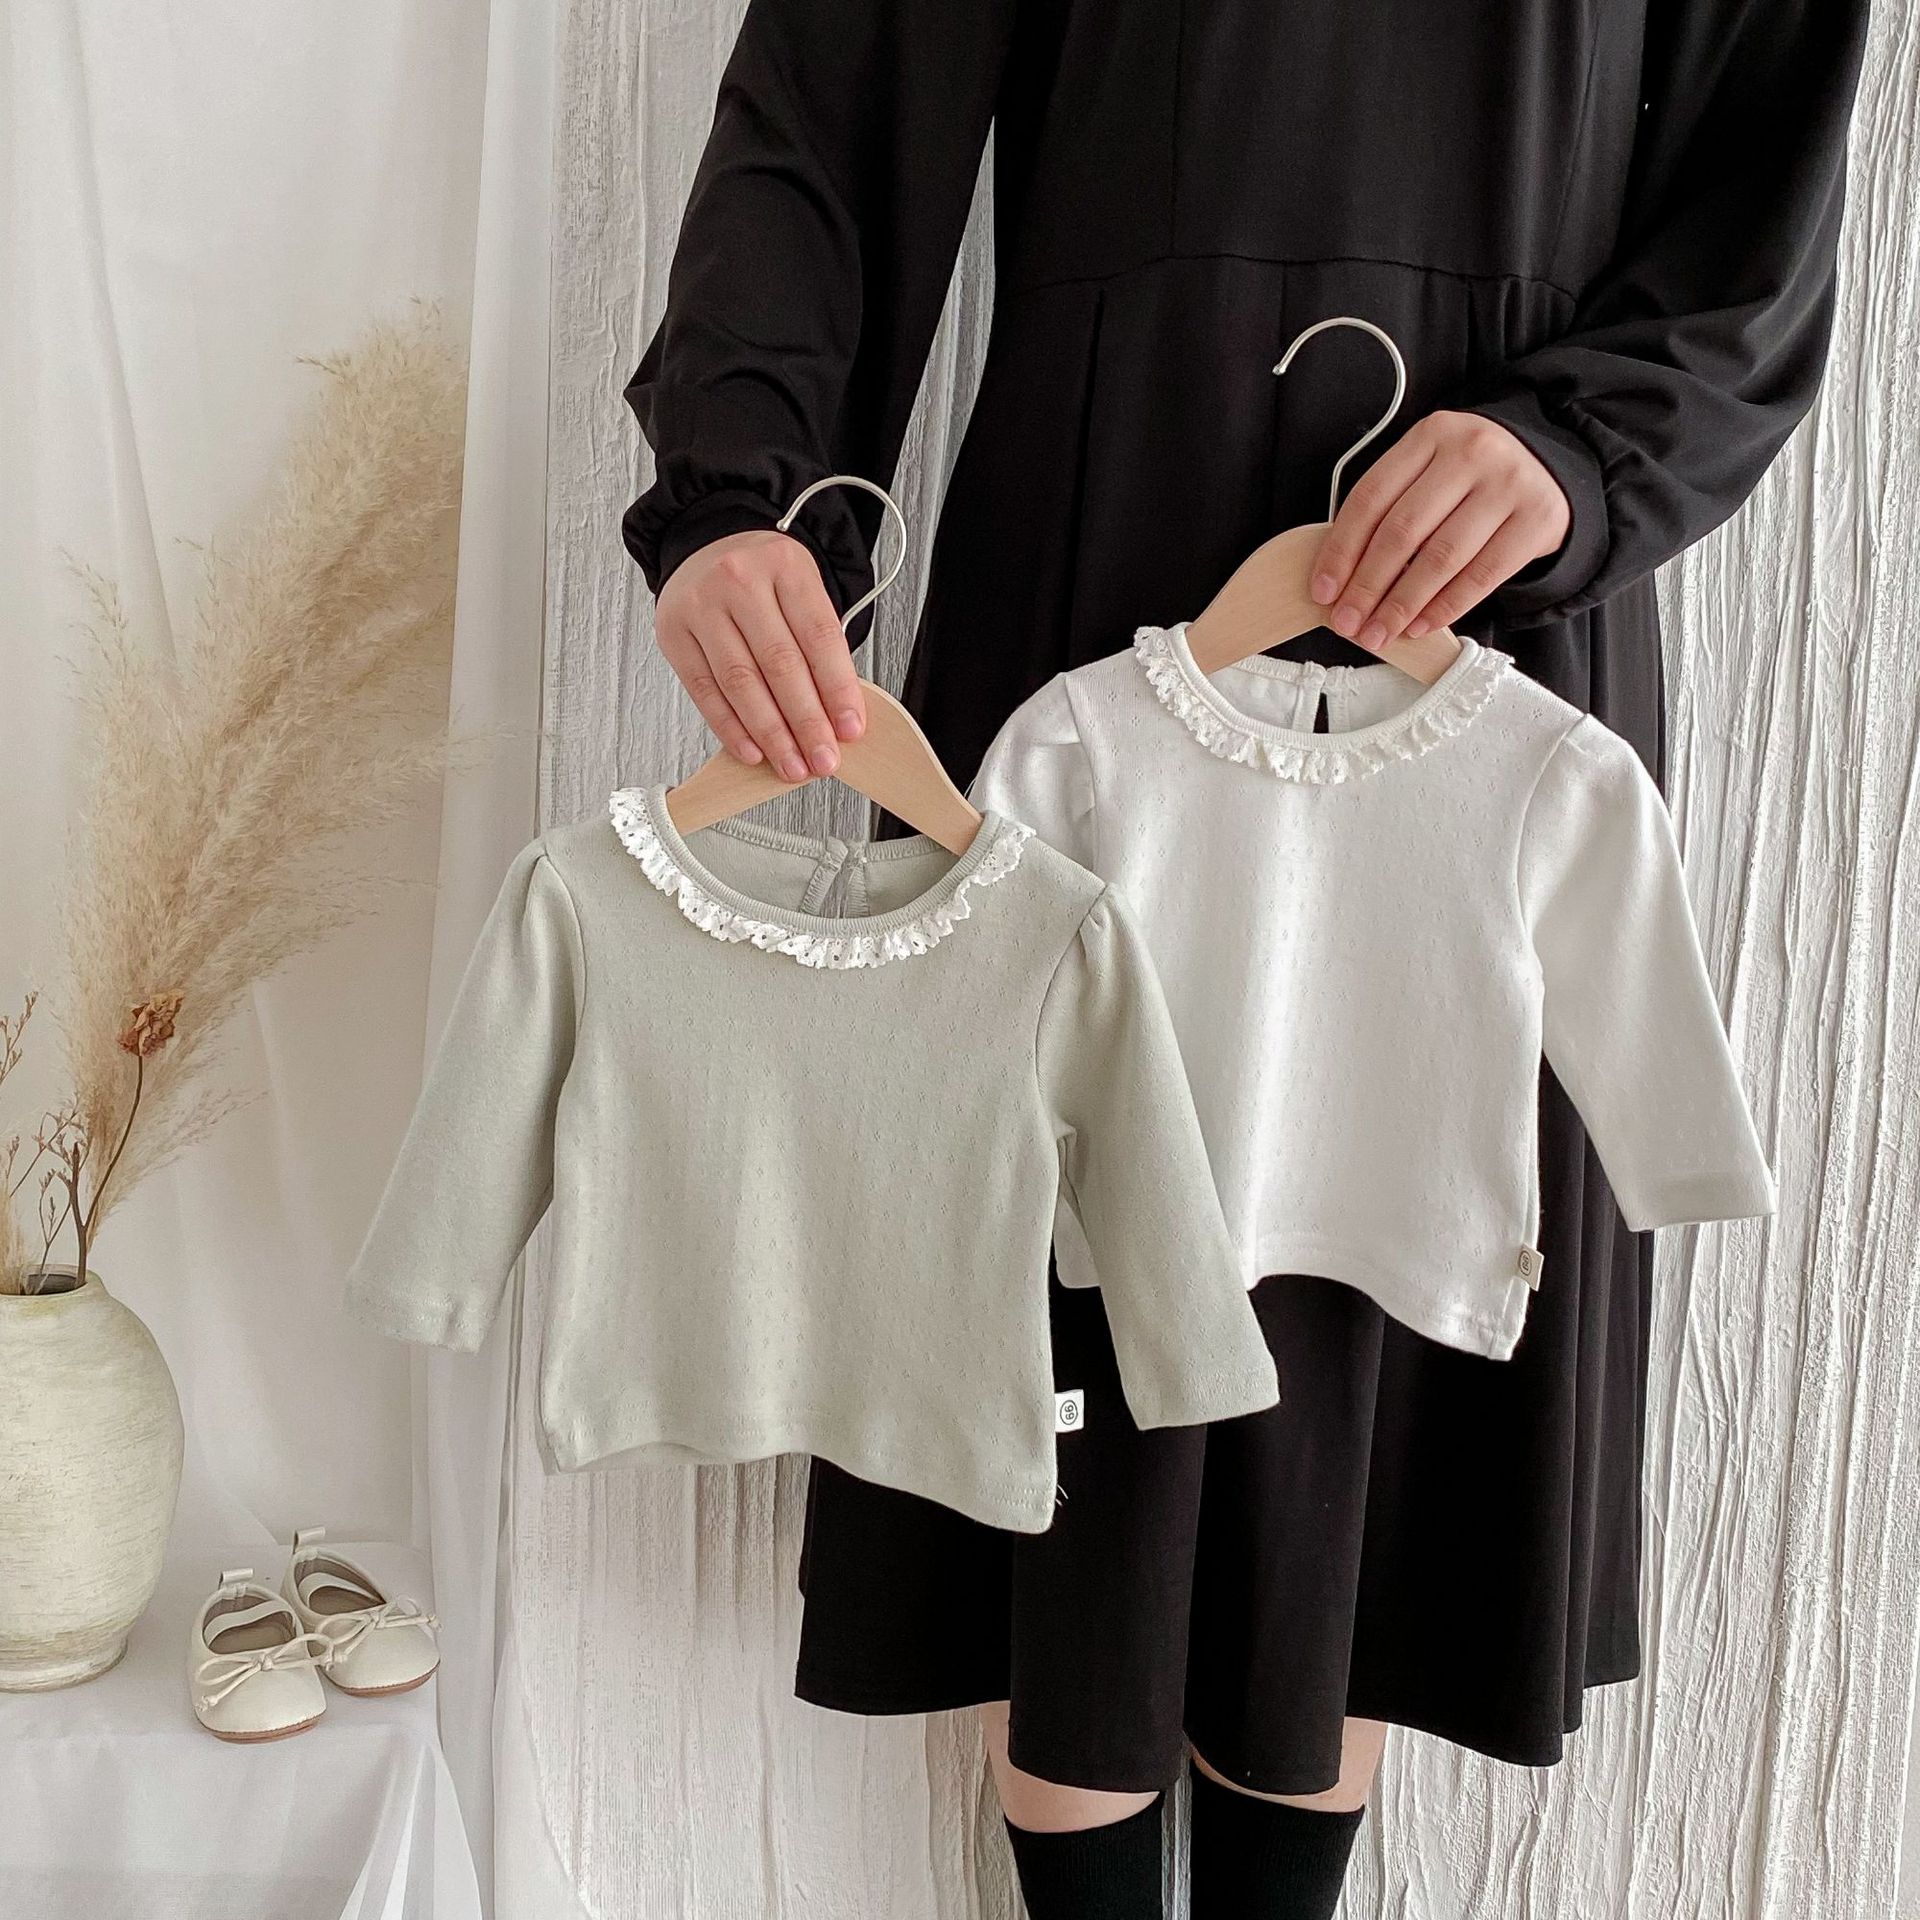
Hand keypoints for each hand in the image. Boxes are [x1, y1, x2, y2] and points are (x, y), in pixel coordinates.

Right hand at [654, 530, 866, 781]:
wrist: (707, 545)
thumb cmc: (763, 577)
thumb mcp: (801, 590)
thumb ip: (818, 645)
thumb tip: (836, 716)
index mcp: (785, 565)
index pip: (818, 636)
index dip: (838, 689)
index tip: (851, 729)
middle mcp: (740, 581)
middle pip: (779, 663)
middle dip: (806, 722)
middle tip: (823, 759)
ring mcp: (702, 606)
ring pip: (741, 682)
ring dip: (770, 734)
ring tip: (791, 764)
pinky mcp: (674, 634)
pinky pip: (705, 691)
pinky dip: (730, 728)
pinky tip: (752, 750)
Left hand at [1309, 411, 1570, 647]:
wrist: (1549, 467)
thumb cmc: (1472, 477)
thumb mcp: (1429, 470)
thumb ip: (1390, 507)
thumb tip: (1342, 577)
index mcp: (1431, 434)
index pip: (1371, 498)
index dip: (1341, 551)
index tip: (1324, 591)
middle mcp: (1472, 452)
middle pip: (1403, 531)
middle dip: (1368, 586)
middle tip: (1348, 623)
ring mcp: (1508, 484)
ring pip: (1441, 557)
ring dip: (1402, 605)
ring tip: (1379, 633)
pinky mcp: (1537, 519)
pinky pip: (1481, 575)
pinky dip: (1445, 607)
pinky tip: (1419, 625)